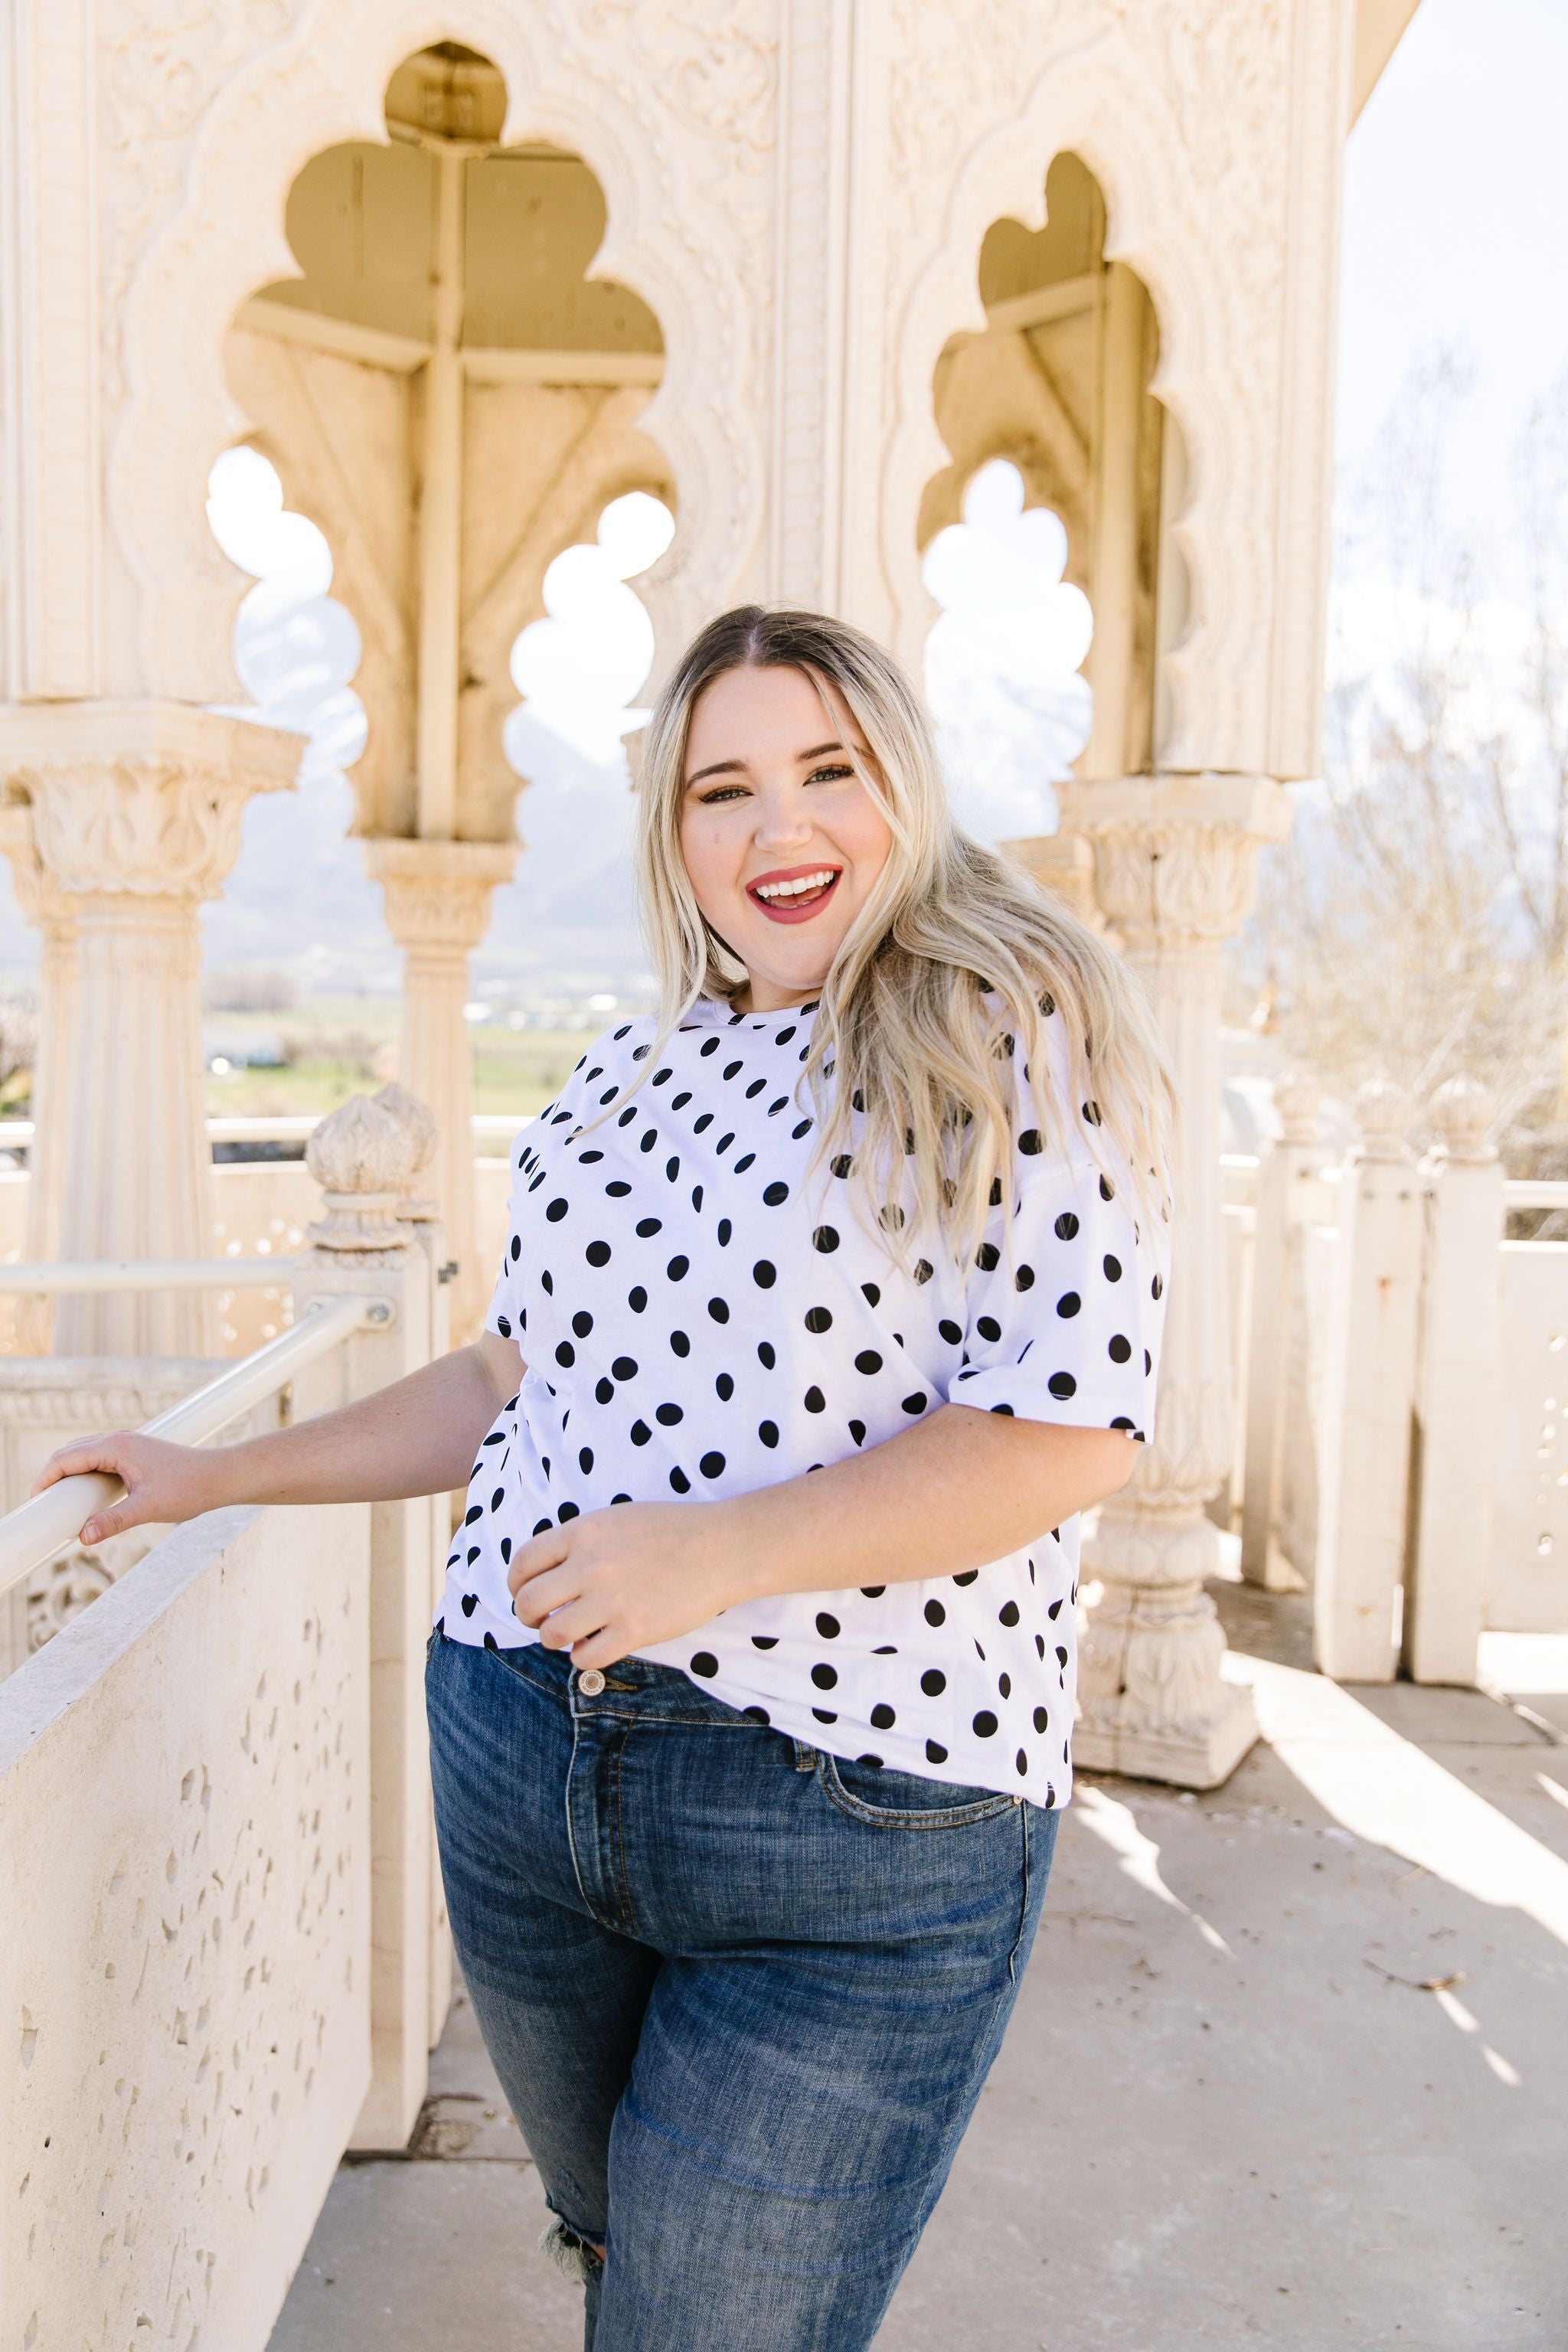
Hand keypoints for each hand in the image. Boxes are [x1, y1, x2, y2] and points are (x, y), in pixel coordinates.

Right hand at [29, 1432, 230, 1544]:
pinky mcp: (134, 1454)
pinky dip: (84, 1472)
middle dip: (52, 1475)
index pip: (67, 1458)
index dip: (46, 1478)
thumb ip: (114, 1522)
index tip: (35, 1501)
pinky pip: (98, 1458)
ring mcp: (127, 1445)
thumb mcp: (148, 1509)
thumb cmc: (189, 1488)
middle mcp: (119, 1441)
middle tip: (42, 1505)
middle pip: (70, 1453)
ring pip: (84, 1454)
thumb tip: (83, 1537)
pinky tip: (84, 1495)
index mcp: (117, 1447)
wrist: (219, 1477)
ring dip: (67, 1473)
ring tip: (58, 1502)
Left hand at [507, 1500, 745, 1669]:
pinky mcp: (634, 1630)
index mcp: (583, 1532)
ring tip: (567, 1635)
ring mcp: (612, 1600)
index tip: (523, 1591)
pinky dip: (582, 1656)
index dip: (516, 1583)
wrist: (722, 1548)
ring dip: (553, 1638)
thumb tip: (548, 1573)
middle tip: (540, 1618)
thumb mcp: (617, 1518)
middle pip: (529, 1602)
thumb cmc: (672, 1530)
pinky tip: (593, 1646)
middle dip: (527, 1615)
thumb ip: (580, 1541)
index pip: (523, 1562)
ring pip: (552, 1634)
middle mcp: (591, 1566)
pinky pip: (586, 1658)